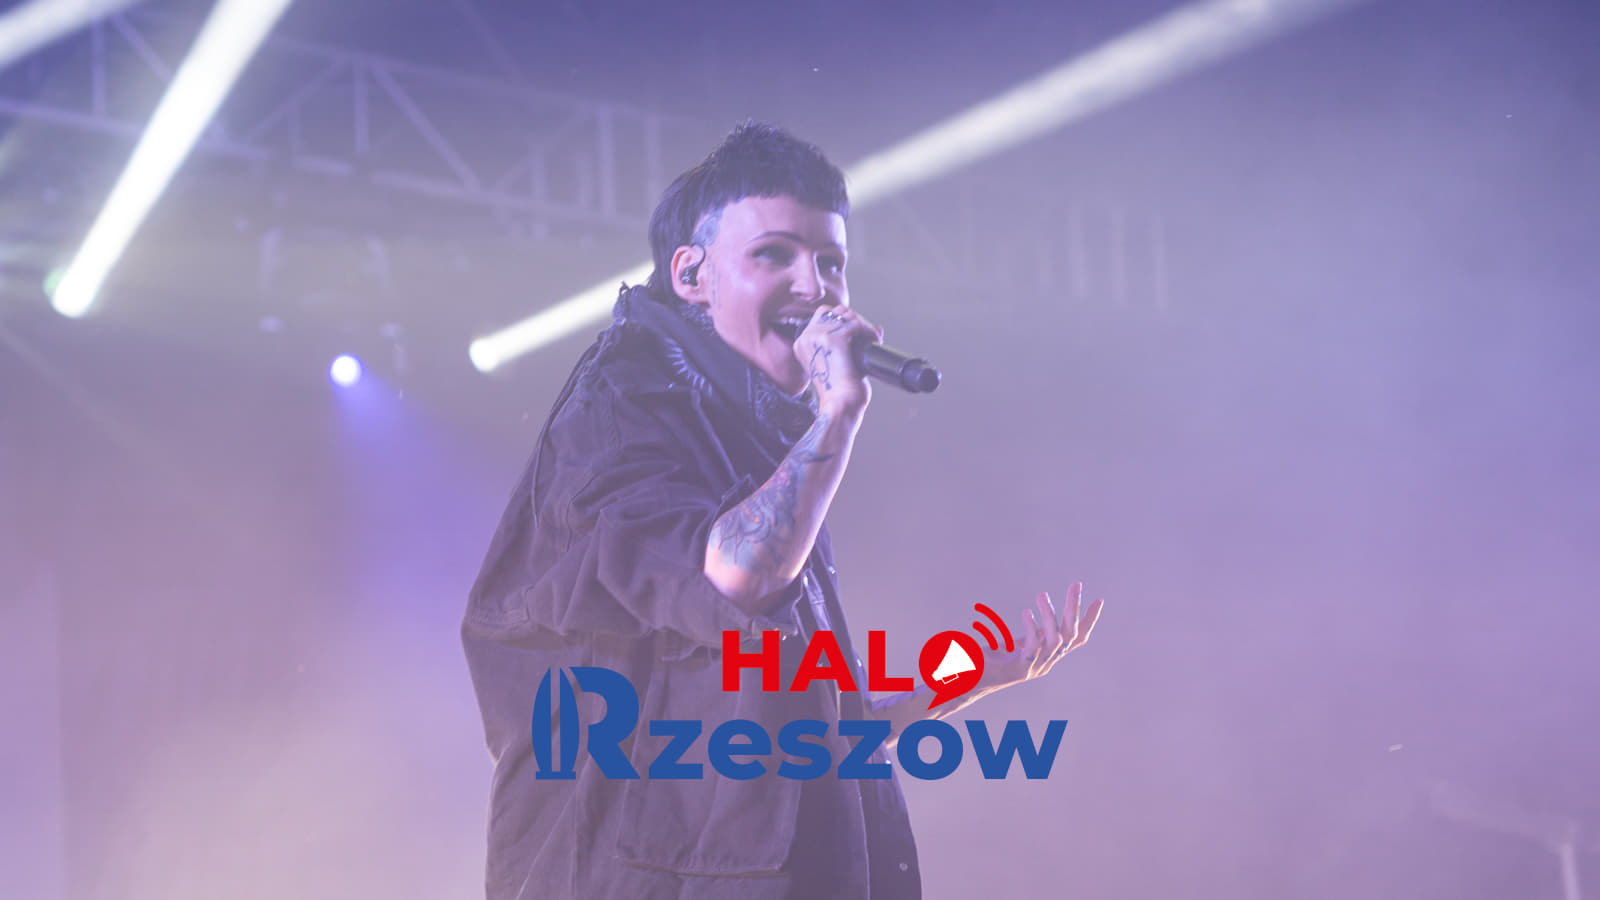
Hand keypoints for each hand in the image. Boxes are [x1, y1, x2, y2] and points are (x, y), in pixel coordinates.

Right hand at [794, 305, 881, 417]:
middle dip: (854, 319)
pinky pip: (856, 324)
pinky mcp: (833, 338)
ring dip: (863, 324)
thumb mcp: (837, 362)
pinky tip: (875, 340)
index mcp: (802, 343)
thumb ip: (846, 343)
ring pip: (847, 315)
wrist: (840, 403)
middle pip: (834, 311)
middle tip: (867, 334)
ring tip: (872, 337)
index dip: (843, 320)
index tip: (857, 332)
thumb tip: (875, 327)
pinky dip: (869, 331)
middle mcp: (806, 337)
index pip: (823, 315)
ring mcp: (818, 336)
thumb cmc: (841, 390)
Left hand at [980, 582, 1103, 692]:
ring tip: (1042, 595)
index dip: (1089, 620)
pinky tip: (1027, 613)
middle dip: (1074, 608)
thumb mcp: (1019, 642)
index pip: (1077, 638)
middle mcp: (1047, 662)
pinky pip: (1033, 648)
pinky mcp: (1021, 670)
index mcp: (1049, 654)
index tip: (1100, 600)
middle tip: (1076, 584)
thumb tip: (1045, 609)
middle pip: (1070, 634)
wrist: (972, 680)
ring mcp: (1036, 667)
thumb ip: (1034, 632)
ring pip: (1055, 640)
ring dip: (1051, 616)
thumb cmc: (993, 659)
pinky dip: (1032, 629)